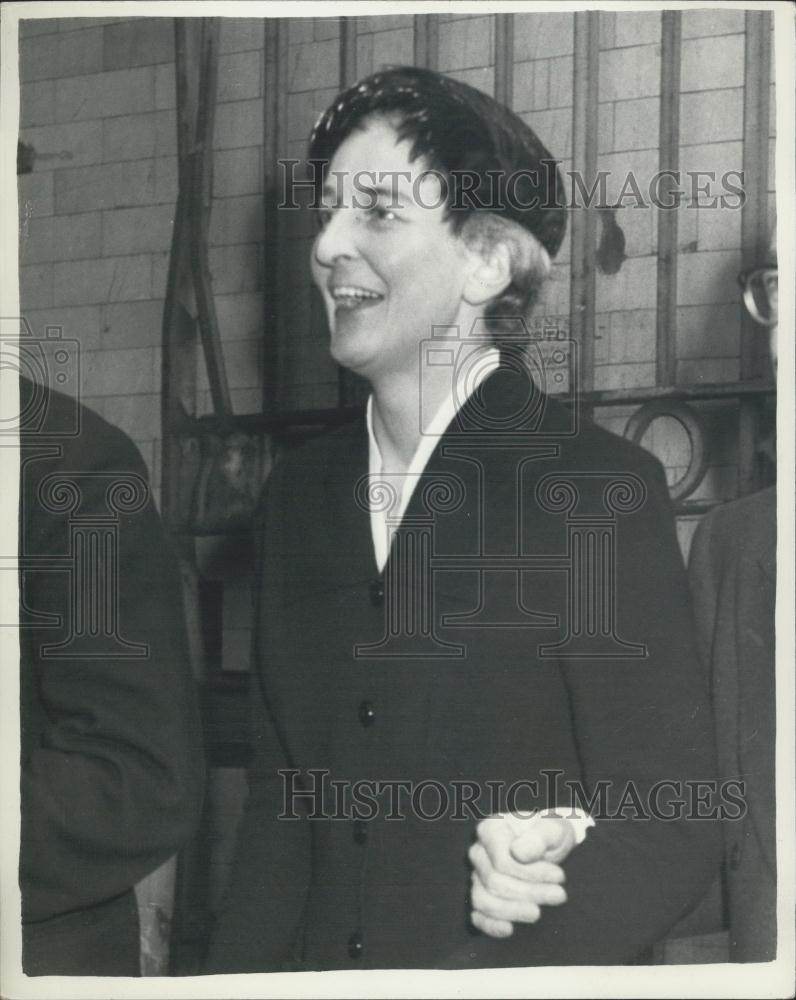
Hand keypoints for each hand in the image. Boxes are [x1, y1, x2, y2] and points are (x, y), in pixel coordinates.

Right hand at [469, 812, 575, 937]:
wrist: (550, 844)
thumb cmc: (550, 834)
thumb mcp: (554, 828)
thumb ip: (539, 836)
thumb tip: (518, 853)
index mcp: (491, 829)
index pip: (502, 861)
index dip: (531, 874)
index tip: (560, 876)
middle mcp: (478, 851)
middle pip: (495, 882)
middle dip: (529, 893)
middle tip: (559, 894)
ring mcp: (477, 874)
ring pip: (484, 900)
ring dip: (514, 911)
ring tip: (539, 912)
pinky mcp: (481, 895)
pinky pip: (477, 915)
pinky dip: (490, 925)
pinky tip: (509, 929)